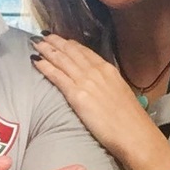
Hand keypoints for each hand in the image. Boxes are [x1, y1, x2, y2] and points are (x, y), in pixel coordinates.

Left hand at [30, 34, 169, 169]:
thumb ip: (107, 82)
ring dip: (46, 49)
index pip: (84, 50)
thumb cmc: (130, 119)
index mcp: (108, 68)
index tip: (59, 38)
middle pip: (70, 51)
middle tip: (42, 35)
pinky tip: (35, 60)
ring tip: (35, 42)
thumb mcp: (120, 90)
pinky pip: (57, 75)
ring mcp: (85, 81)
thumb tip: (97, 81)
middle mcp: (96, 70)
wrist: (134, 134)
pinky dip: (44, 66)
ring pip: (61, 59)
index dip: (69, 43)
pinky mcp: (77, 95)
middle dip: (54, 42)